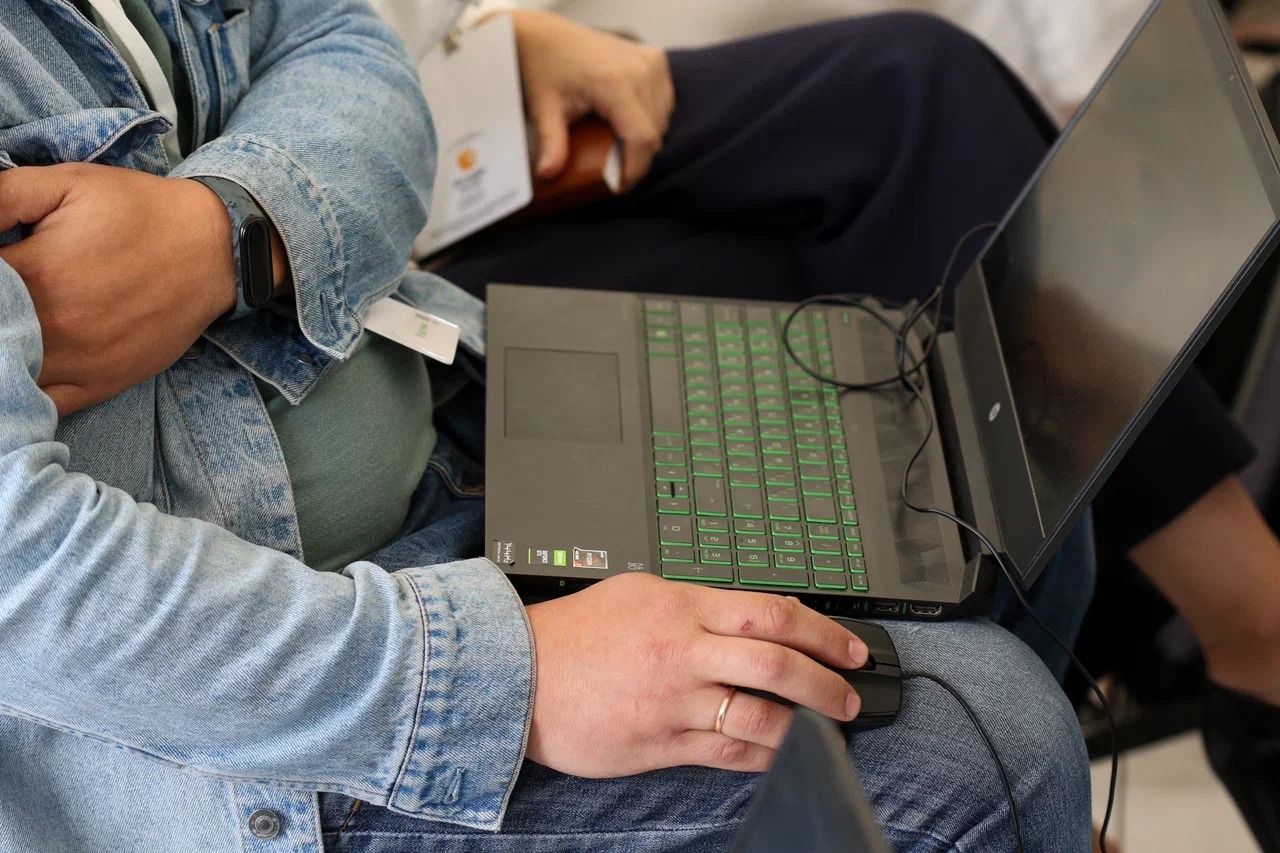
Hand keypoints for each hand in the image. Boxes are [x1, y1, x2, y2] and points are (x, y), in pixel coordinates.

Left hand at [0, 163, 281, 415]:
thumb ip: (1, 197)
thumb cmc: (139, 212)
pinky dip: (24, 394)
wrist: (216, 249)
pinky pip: (46, 406)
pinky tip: (21, 370)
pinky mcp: (104, 383)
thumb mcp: (66, 183)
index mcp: (37, 272)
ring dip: (5, 353)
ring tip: (12, 331)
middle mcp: (54, 326)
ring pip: (11, 374)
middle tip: (6, 302)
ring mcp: (80, 363)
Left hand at [507, 10, 673, 188]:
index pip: (643, 138)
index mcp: (616, 81)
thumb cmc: (545, 66)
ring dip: (644, 138)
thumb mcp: (544, 107)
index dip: (635, 169)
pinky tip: (626, 121)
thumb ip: (551, 142)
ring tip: (616, 145)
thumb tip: (548, 173)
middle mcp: (641, 69)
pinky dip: (650, 118)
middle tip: (612, 170)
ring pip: (663, 120)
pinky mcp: (655, 59)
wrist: (547, 37)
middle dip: (636, 157)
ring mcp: (651, 61)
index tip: (620, 186)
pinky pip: (664, 102)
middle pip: (655, 133)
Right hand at [524, 573, 868, 776]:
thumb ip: (693, 602)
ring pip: (759, 715)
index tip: (847, 646)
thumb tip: (745, 615)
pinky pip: (727, 754)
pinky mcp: (660, 742)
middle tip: (852, 692)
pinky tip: (786, 756)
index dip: (821, 630)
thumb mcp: (637, 592)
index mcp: (681, 604)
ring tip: (829, 730)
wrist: (519, 674)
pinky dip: (766, 756)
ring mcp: (674, 700)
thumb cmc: (574, 633)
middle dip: (826, 680)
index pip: (769, 612)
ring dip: (806, 726)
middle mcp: (684, 649)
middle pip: (776, 662)